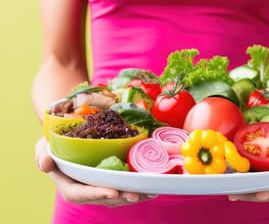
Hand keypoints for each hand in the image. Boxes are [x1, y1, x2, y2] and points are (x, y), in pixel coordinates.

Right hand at [35, 137, 153, 206]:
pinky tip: (152, 190)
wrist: (68, 144)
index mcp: (69, 187)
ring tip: (147, 192)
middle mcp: (86, 192)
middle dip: (120, 197)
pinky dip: (138, 191)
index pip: (81, 194)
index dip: (97, 194)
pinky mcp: (111, 185)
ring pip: (117, 198)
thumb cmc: (54, 146)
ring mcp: (100, 190)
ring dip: (132, 196)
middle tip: (135, 194)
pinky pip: (125, 191)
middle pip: (104, 198)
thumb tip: (46, 163)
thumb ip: (42, 155)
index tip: (112, 192)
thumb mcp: (43, 147)